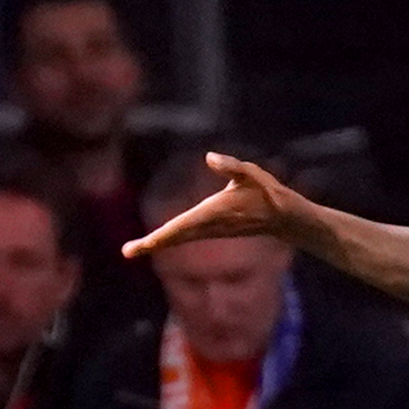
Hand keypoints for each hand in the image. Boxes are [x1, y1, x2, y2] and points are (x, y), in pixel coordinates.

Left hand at [122, 153, 300, 256]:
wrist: (282, 218)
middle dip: (150, 245)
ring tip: (133, 249)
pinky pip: (185, 236)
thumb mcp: (250, 173)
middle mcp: (209, 225)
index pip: (181, 226)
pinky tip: (156, 240)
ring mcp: (210, 230)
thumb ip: (231, 166)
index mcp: (213, 213)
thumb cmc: (267, 192)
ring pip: (178, 238)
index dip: (160, 236)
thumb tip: (210, 157)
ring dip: (156, 243)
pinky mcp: (212, 230)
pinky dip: (168, 239)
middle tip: (126, 251)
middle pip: (174, 237)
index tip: (143, 245)